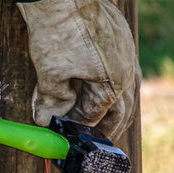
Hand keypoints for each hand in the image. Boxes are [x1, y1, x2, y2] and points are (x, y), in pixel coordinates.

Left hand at [17, 0, 140, 141]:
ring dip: (114, 106)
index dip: (80, 127)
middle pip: (122, 107)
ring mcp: (126, 51)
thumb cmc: (56, 33)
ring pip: (125, 88)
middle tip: (97, 138)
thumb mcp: (50, 75)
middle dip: (108, 125)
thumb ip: (51, 102)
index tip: (67, 133)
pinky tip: (101, 87)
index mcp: (115, 82)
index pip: (97, 115)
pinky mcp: (118, 37)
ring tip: (104, 120)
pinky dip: (111, 84)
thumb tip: (46, 121)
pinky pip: (120, 69)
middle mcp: (127, 68)